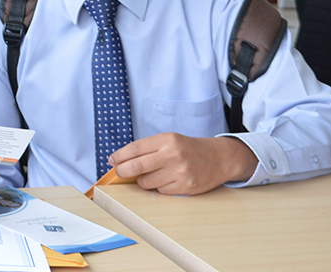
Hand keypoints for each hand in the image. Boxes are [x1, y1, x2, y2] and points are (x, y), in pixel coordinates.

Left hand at [109, 133, 257, 195]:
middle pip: (136, 167)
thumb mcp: (170, 140)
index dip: (119, 156)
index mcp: (166, 140)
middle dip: (123, 171)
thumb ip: (148, 148)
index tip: (111, 160)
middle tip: (120, 171)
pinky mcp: (184, 187)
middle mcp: (172, 155)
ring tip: (154, 173)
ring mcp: (179, 172)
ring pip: (146, 182)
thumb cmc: (189, 148)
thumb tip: (121, 160)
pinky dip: (159, 187)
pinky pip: (160, 190)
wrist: (219, 158)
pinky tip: (168, 179)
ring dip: (144, 180)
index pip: (134, 149)